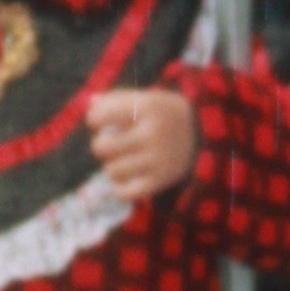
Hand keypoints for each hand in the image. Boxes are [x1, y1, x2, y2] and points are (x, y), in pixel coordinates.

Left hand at [87, 84, 198, 200]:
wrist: (201, 134)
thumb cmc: (162, 114)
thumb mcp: (144, 98)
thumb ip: (114, 99)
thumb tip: (88, 106)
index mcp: (147, 106)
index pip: (100, 116)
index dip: (94, 119)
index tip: (101, 121)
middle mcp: (152, 133)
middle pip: (101, 147)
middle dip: (101, 145)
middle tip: (111, 144)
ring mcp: (157, 159)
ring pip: (111, 171)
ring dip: (112, 166)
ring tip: (122, 160)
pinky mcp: (161, 180)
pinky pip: (125, 192)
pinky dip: (121, 187)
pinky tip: (128, 177)